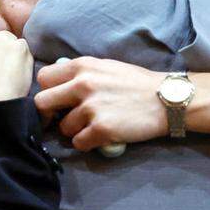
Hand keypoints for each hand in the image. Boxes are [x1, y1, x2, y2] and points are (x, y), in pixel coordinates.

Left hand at [35, 57, 167, 150]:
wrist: (167, 100)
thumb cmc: (137, 84)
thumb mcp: (106, 67)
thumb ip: (82, 74)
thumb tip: (59, 85)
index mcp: (82, 66)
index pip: (44, 78)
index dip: (48, 91)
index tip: (57, 101)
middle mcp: (83, 85)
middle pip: (43, 104)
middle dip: (50, 114)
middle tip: (63, 119)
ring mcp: (91, 108)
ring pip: (63, 128)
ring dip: (75, 131)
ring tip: (94, 126)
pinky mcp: (102, 129)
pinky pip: (79, 143)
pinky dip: (88, 143)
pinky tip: (101, 136)